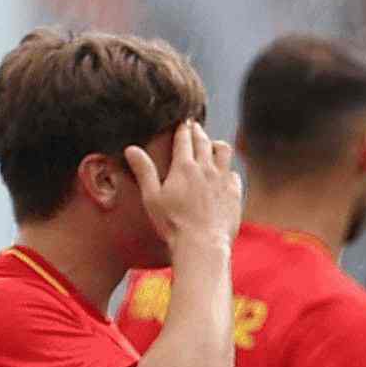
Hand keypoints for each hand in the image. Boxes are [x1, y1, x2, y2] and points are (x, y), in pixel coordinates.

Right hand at [123, 120, 241, 253]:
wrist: (202, 244)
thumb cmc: (173, 224)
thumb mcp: (152, 198)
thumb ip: (144, 171)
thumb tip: (130, 149)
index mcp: (184, 167)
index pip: (184, 139)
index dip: (182, 129)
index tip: (181, 122)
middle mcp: (206, 168)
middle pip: (203, 141)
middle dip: (197, 132)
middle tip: (194, 127)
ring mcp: (223, 179)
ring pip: (223, 150)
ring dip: (216, 144)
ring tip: (212, 145)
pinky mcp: (235, 192)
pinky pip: (233, 173)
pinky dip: (227, 170)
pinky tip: (224, 175)